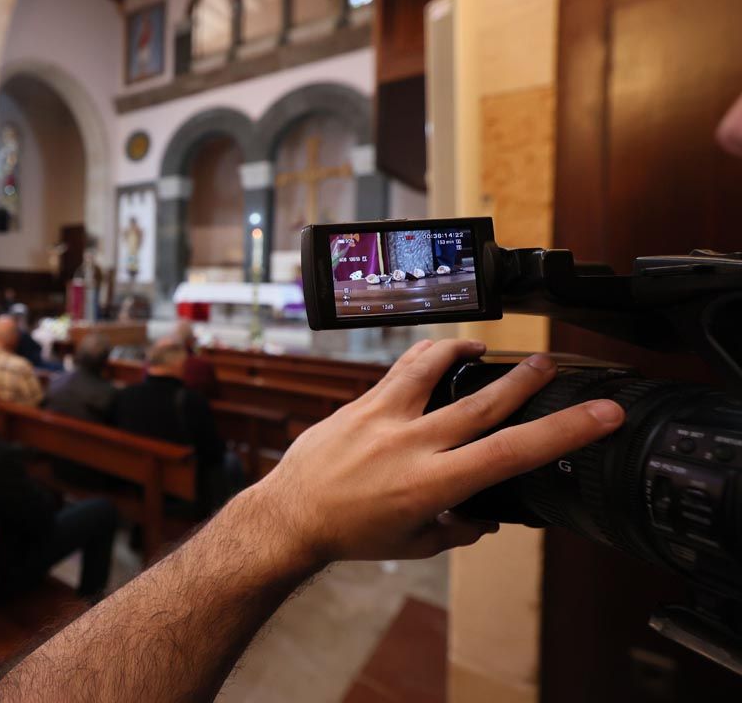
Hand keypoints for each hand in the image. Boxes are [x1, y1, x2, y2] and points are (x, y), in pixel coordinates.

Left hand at [257, 338, 624, 564]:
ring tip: (487, 346)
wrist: (290, 516)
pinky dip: (426, 356)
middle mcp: (412, 445)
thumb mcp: (415, 543)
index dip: (564, 432)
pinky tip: (441, 353)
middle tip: (552, 362)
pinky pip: (401, 369)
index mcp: (434, 485)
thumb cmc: (351, 534)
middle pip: (484, 402)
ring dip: (466, 351)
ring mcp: (384, 418)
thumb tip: (489, 518)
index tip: (601, 415)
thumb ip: (458, 529)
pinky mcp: (361, 403)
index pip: (513, 453)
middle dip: (526, 380)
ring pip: (436, 369)